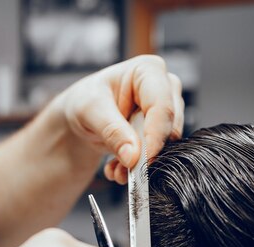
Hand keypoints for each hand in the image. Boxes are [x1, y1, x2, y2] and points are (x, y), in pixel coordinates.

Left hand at [52, 55, 183, 183]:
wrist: (83, 116)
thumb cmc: (85, 101)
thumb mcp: (90, 111)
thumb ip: (112, 131)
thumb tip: (133, 157)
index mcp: (148, 70)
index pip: (162, 106)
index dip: (155, 136)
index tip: (142, 161)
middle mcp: (165, 88)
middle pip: (170, 127)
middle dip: (146, 153)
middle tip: (124, 169)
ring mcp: (168, 110)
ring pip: (168, 144)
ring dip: (140, 164)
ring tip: (116, 169)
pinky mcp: (165, 131)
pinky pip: (160, 154)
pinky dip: (138, 167)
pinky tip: (118, 168)